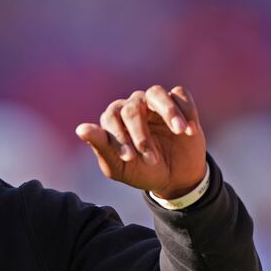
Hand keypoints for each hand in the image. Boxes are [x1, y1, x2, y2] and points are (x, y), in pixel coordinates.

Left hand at [75, 85, 206, 198]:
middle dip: (141, 134)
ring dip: (168, 112)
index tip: (130, 158)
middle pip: (132, 107)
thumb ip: (101, 147)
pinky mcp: (179, 103)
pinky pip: (180, 95)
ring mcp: (155, 103)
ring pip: (156, 93)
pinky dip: (186, 110)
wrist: (174, 178)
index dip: (119, 137)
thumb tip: (80, 129)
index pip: (111, 118)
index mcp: (114, 119)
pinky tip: (189, 131)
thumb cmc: (141, 171)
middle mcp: (132, 105)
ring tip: (178, 131)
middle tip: (151, 159)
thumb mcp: (119, 167)